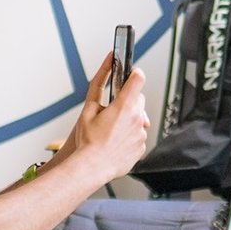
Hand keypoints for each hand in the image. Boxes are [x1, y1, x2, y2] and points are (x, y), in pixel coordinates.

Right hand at [66, 63, 150, 181]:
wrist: (92, 167)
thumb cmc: (88, 141)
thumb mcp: (88, 108)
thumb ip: (99, 82)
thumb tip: (108, 61)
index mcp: (124, 106)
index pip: (138, 78)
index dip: (134, 75)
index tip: (129, 76)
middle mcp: (137, 118)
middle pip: (139, 100)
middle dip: (127, 101)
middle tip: (112, 112)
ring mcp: (141, 133)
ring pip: (139, 119)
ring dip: (129, 120)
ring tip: (111, 131)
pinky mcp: (142, 146)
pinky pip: (138, 135)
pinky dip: (130, 136)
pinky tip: (116, 141)